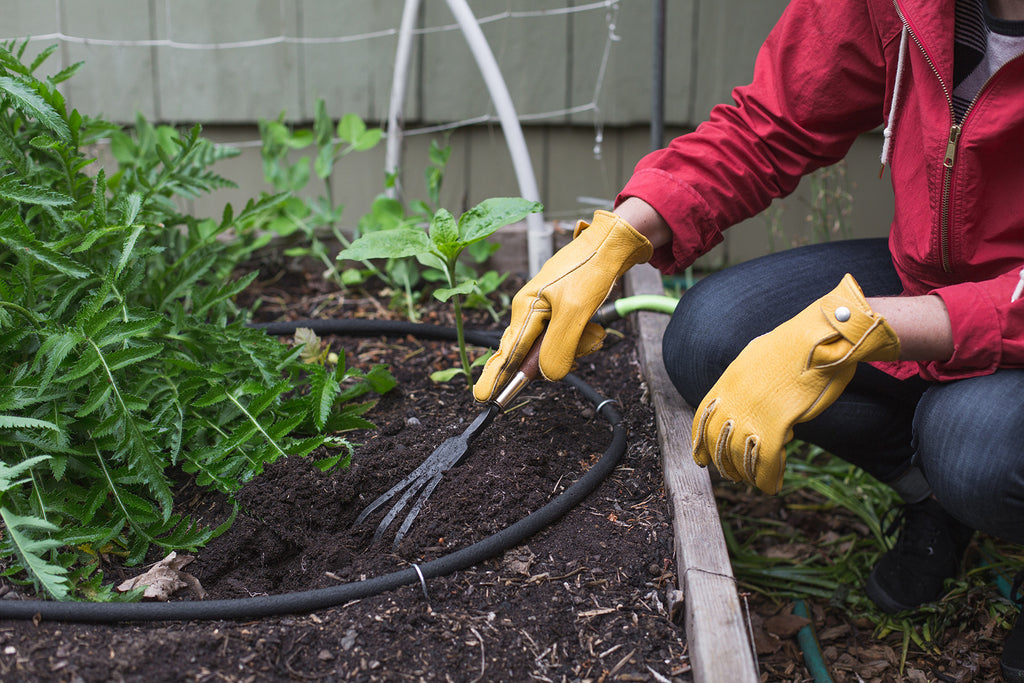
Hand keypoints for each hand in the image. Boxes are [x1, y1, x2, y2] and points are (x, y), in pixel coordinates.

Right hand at [473, 210, 652, 401]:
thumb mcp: (575, 311)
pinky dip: (584, 337)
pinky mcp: (562, 312)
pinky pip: (568, 338)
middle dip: (561, 355)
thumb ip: (559, 345)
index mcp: (525, 309)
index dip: (497, 376)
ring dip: (578, 345)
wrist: (612, 244)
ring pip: (556, 348)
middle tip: (583, 341)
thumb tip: (547, 375)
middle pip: (533, 353)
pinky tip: (594, 327)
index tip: (483, 397)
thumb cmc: (589, 269)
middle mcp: (530, 312)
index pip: (508, 352)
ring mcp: (546, 312)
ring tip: (594, 331)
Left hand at [691, 273, 900, 493]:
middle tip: (734, 475)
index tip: (701, 458)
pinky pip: (766, 462)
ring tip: (756, 481)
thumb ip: (751, 380)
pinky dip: (768, 479)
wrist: (822, 337)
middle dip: (724, 463)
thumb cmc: (800, 345)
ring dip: (747, 474)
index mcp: (729, 380)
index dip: (700, 442)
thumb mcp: (760, 358)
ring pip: (740, 457)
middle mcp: (734, 398)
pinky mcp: (776, 424)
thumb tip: (756, 396)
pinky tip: (773, 485)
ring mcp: (752, 412)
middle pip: (718, 442)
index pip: (703, 417)